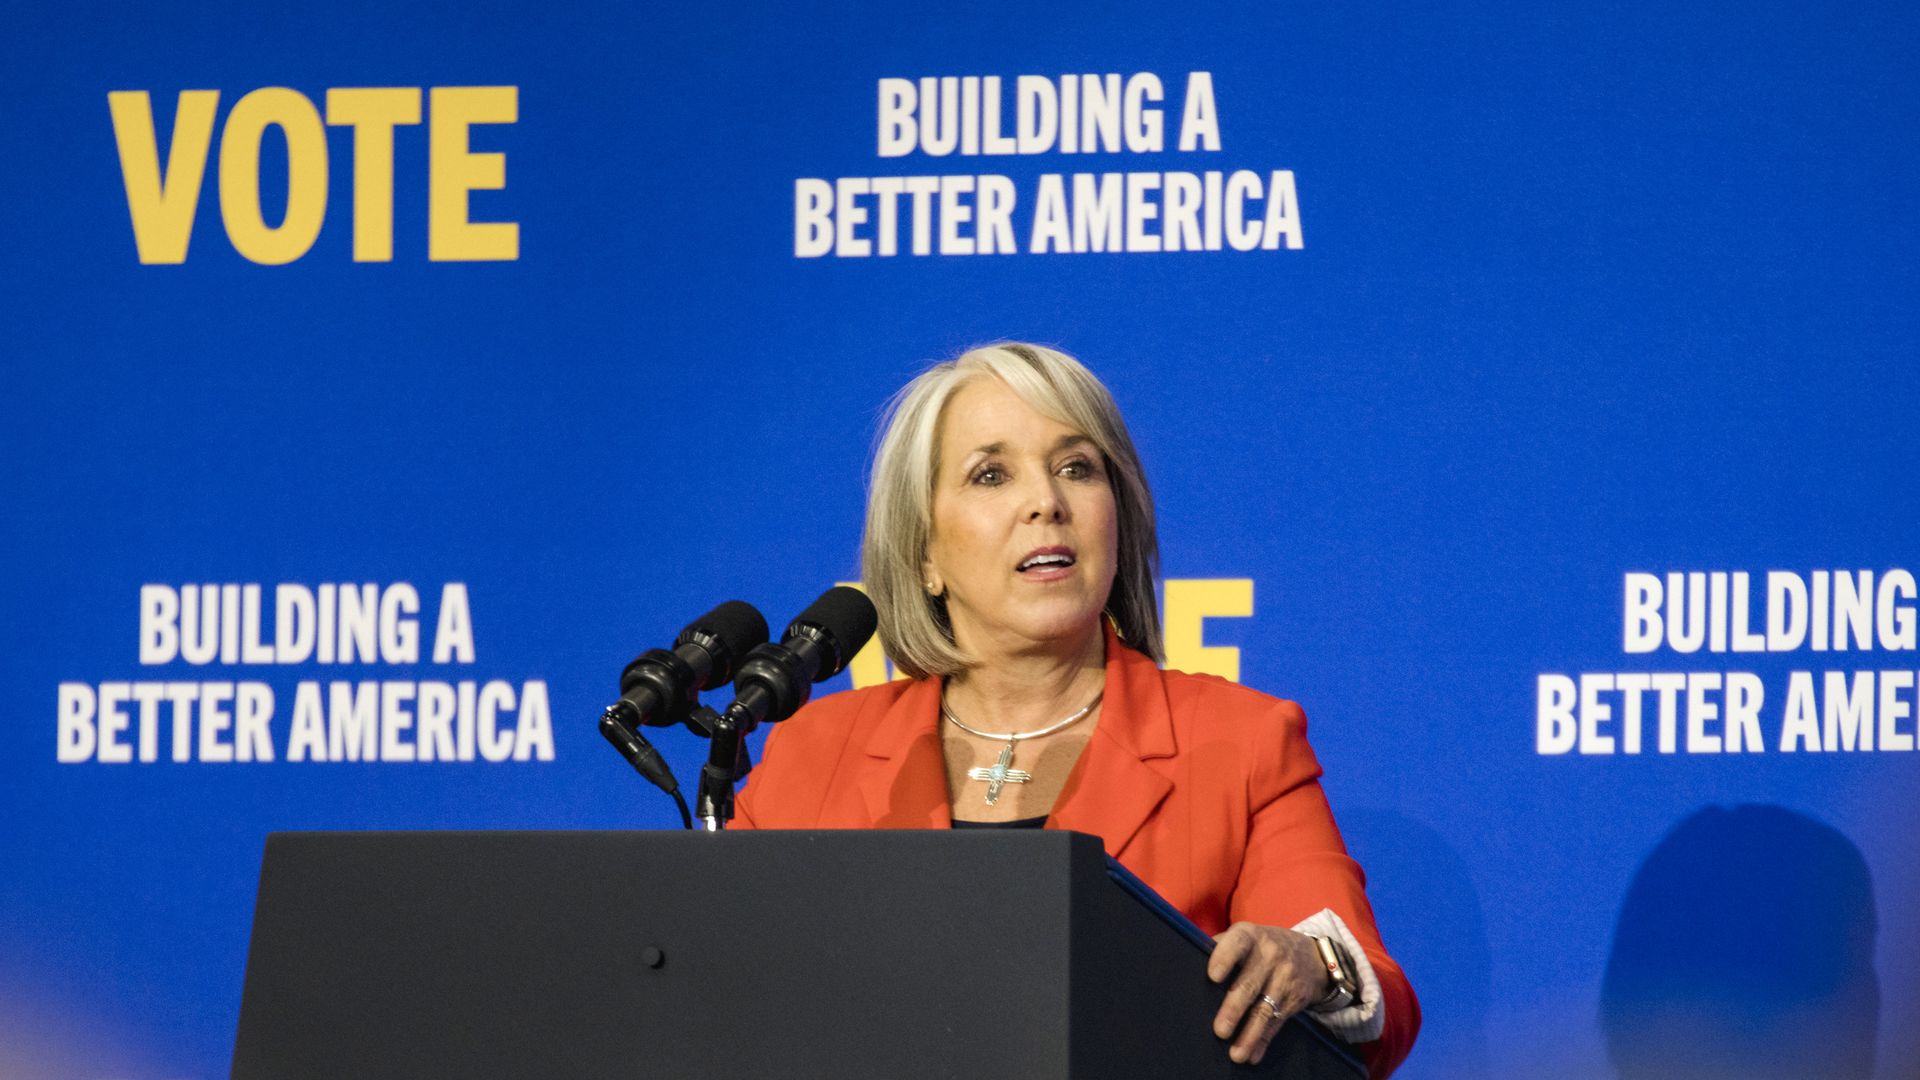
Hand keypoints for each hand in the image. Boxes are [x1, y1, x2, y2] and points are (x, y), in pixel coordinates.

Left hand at [1207, 922, 1326, 1065]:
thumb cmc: (1262, 947)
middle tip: (1220, 1030)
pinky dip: (1264, 1040)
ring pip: (1265, 1009)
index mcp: (1250, 936)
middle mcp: (1270, 955)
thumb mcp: (1246, 936)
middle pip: (1249, 984)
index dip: (1225, 959)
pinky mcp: (1296, 998)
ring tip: (1236, 1054)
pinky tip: (1253, 1054)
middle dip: (1234, 1009)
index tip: (1213, 976)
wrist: (1311, 955)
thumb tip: (1189, 962)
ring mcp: (1285, 977)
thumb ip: (1222, 947)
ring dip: (1250, 1034)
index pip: (1237, 944)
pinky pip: (1278, 1022)